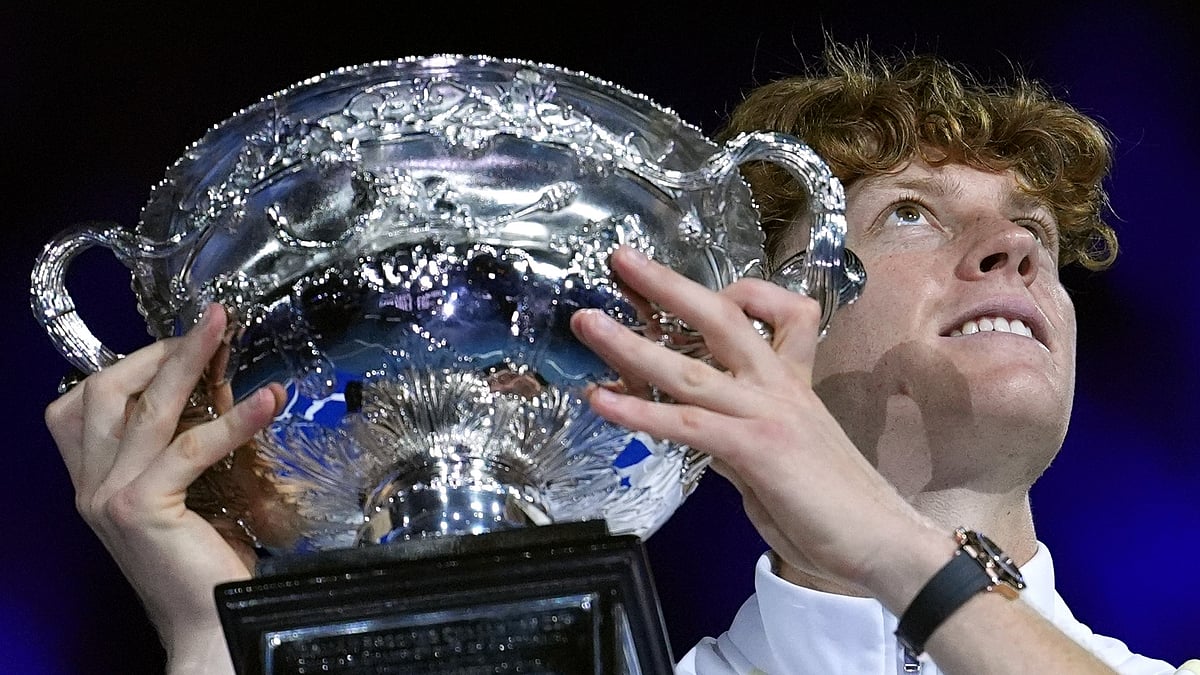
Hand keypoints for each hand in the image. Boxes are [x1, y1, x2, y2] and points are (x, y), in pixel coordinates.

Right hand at [44, 303, 284, 670]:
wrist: (208, 626)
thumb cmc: (205, 565)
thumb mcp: (189, 494)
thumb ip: (188, 448)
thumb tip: (222, 387)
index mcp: (92, 483)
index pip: (80, 404)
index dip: (128, 365)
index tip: (179, 343)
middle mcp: (89, 487)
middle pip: (105, 392)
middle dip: (157, 351)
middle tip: (210, 323)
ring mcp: (109, 497)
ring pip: (148, 409)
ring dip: (190, 361)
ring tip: (226, 329)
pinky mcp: (142, 507)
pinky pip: (193, 447)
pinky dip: (235, 419)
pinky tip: (270, 400)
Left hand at [570, 247, 926, 592]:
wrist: (884, 543)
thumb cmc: (835, 508)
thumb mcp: (779, 459)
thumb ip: (736, 435)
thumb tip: (697, 431)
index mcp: (791, 382)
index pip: (774, 312)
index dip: (733, 294)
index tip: (691, 294)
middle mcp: (780, 386)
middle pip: (722, 317)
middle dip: (667, 285)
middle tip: (622, 258)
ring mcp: (769, 413)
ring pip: (690, 368)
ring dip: (630, 344)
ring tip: (586, 323)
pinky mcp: (758, 448)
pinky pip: (688, 423)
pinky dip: (638, 410)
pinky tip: (600, 401)